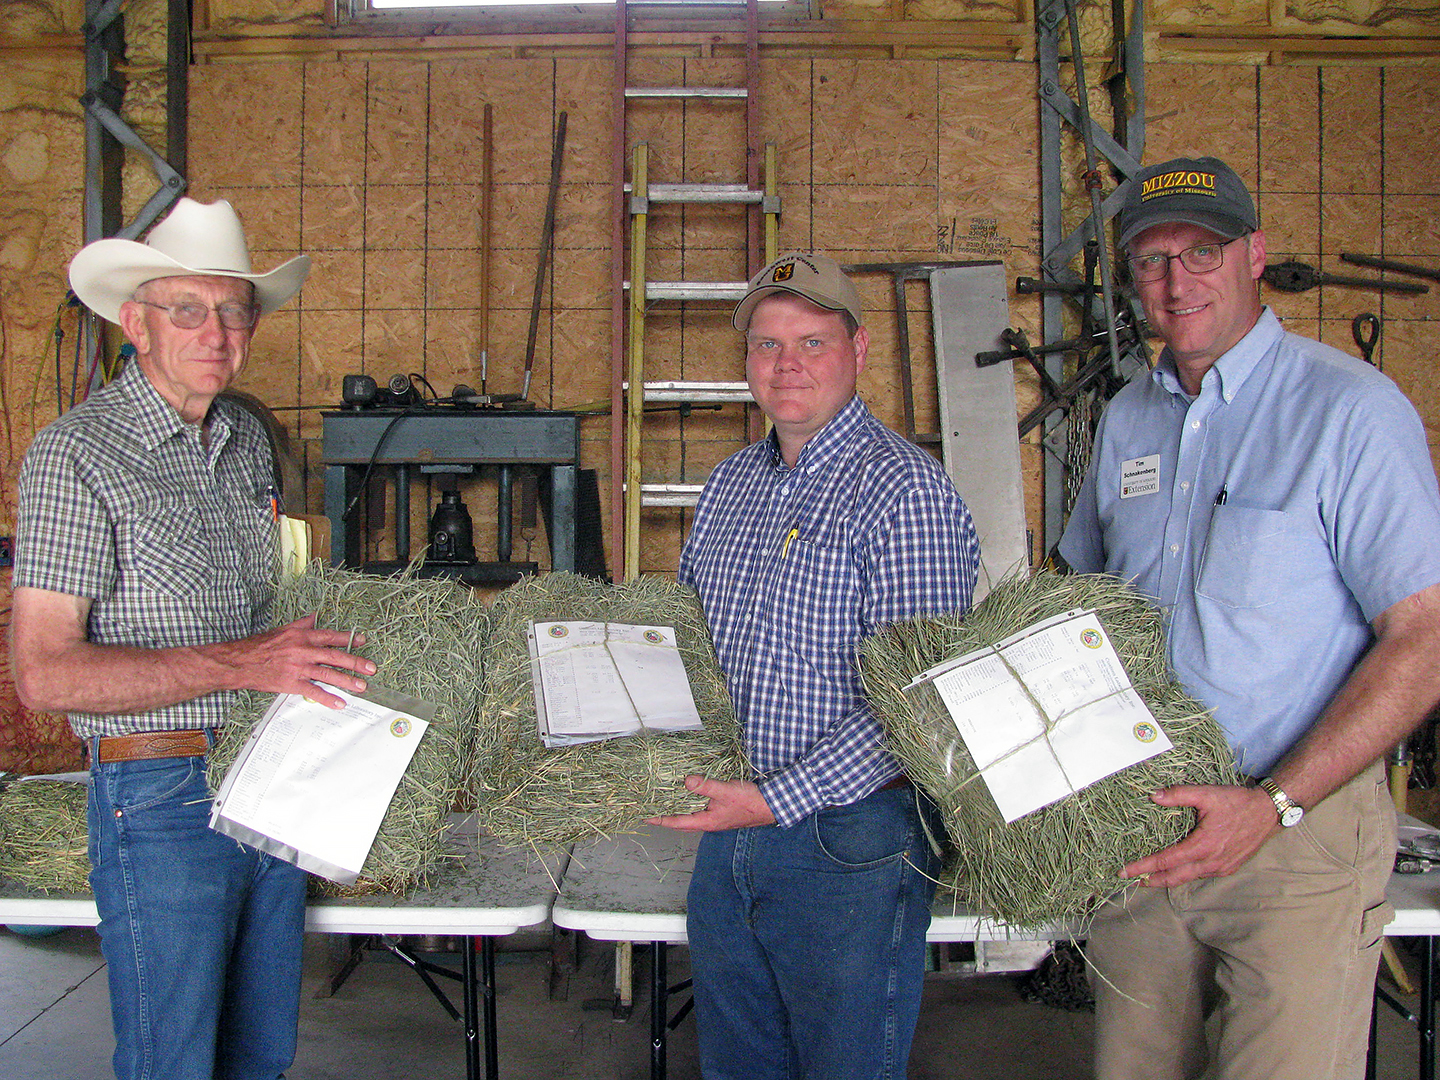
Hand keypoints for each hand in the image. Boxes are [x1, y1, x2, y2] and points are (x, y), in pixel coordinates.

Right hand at [211, 614, 375, 708]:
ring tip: (361, 686)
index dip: (348, 639)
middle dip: (355, 662)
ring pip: (328, 674)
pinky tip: (340, 703)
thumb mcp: (283, 630)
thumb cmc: (259, 646)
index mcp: (301, 636)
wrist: (239, 662)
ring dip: (346, 681)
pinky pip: (313, 691)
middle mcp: (303, 650)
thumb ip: (302, 624)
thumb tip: (315, 617)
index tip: (362, 641)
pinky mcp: (291, 683)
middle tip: (371, 668)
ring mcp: (298, 668)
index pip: (330, 636)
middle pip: (334, 656)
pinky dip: (328, 698)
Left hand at [647, 775, 775, 831]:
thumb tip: (685, 781)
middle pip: (682, 820)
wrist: (772, 805)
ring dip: (679, 806)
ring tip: (665, 797)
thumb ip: (705, 786)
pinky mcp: (722, 809)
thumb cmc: (750, 803)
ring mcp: (716, 816)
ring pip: (691, 813)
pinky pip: (701, 806)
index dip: (660, 818)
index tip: (645, 816)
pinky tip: (690, 791)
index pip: (677, 822)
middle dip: (666, 815)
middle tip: (651, 807)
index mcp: (706, 821)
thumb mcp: (725, 791)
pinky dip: (692, 800)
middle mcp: (709, 821)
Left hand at [1120, 784, 1279, 887]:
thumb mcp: (1207, 794)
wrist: (1268, 813)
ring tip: (1149, 877)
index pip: (1166, 861)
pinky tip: (1176, 870)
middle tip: (1131, 880)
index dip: (1143, 866)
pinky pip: (1201, 874)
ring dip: (1168, 879)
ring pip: (1188, 878)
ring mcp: (1221, 867)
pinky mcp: (1228, 868)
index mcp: (1202, 845)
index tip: (1124, 871)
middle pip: (1174, 877)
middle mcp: (1211, 862)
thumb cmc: (1238, 802)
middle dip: (1151, 880)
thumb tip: (1154, 796)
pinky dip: (1185, 874)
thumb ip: (1179, 794)